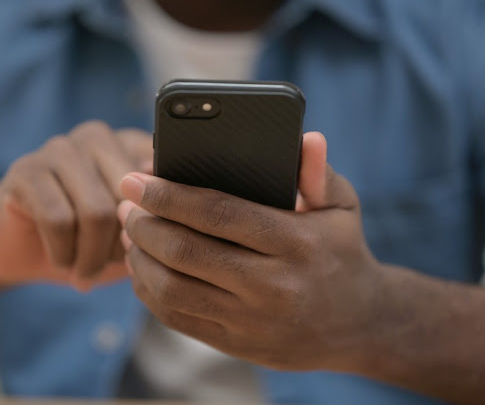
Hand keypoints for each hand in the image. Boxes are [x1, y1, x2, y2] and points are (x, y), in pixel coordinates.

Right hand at [0, 121, 151, 290]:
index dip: (164, 220)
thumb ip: (161, 218)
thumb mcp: (132, 234)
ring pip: (97, 212)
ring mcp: (59, 148)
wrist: (17, 251)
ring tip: (87, 273)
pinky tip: (62, 261)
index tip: (156, 250)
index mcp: (131, 144)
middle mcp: (98, 137)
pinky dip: (63, 253)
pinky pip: (58, 220)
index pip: (165, 175)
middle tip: (113, 269)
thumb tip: (186, 214)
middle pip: (133, 199)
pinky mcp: (26, 170)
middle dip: (124, 246)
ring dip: (93, 257)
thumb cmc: (85, 242)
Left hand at [118, 132, 382, 370]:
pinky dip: (150, 292)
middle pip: (186, 252)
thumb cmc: (342, 252)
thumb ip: (317, 172)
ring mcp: (252, 322)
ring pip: (173, 289)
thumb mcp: (342, 207)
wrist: (360, 325)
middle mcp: (273, 286)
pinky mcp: (237, 346)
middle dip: (144, 225)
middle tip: (125, 205)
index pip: (218, 213)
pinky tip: (143, 268)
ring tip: (128, 235)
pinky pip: (178, 318)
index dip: (169, 195)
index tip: (136, 180)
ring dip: (139, 259)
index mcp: (297, 243)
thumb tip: (307, 137)